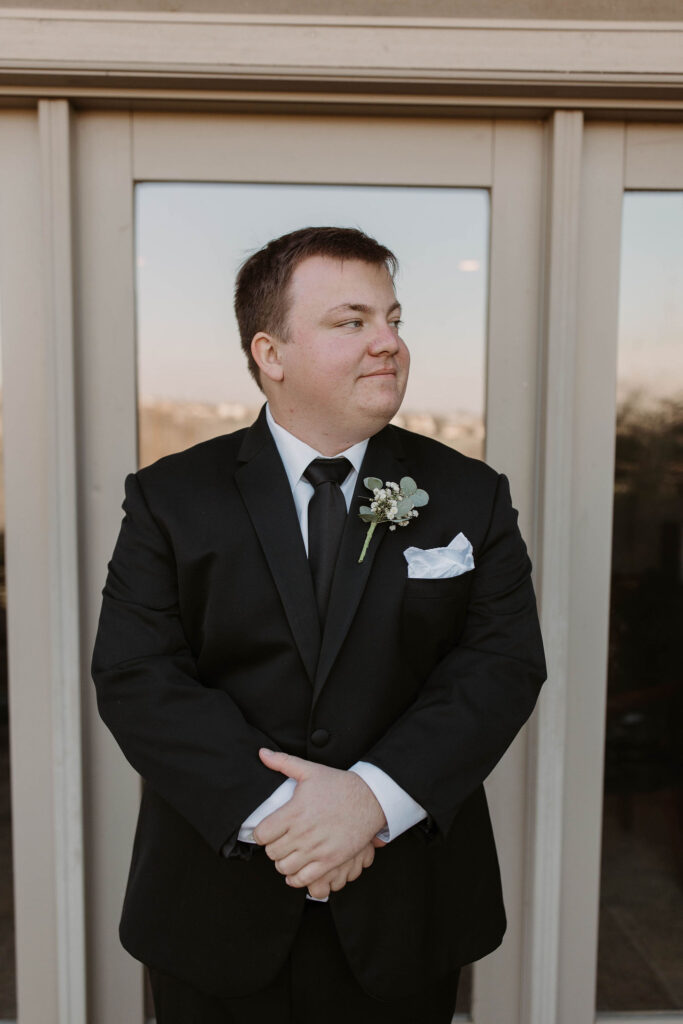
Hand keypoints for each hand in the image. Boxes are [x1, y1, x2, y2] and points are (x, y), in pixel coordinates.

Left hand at [252, 748, 386, 887]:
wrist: (370, 799)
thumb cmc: (339, 785)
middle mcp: (303, 832)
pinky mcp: (330, 861)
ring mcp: (317, 849)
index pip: (262, 835)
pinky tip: (299, 868)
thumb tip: (262, 753)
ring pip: (284, 868)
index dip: (261, 834)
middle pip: (272, 853)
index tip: (268, 831)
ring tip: (289, 854)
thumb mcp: (310, 770)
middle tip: (280, 842)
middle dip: (273, 848)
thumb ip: (283, 762)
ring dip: (284, 863)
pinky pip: (303, 880)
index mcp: (294, 811)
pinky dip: (297, 878)